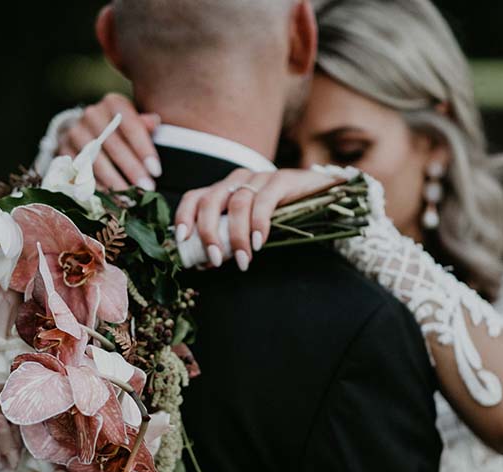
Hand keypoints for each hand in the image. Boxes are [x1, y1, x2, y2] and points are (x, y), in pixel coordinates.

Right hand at [58, 93, 161, 190]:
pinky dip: (96, 186)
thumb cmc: (121, 129)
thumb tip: (155, 122)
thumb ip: (145, 125)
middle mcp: (92, 114)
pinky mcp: (63, 149)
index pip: (131, 126)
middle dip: (131, 169)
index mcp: (113, 103)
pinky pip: (80, 171)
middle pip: (113, 145)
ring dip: (114, 181)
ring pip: (96, 160)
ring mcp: (75, 132)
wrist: (88, 129)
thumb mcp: (135, 122)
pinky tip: (109, 198)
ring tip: (129, 198)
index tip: (156, 171)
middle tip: (146, 189)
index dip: (144, 149)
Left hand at [174, 168, 342, 270]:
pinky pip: (264, 201)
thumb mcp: (249, 227)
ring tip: (243, 260)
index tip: (181, 239)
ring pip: (237, 203)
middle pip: (211, 200)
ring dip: (237, 236)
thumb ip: (229, 240)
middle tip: (215, 260)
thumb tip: (205, 263)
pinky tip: (259, 242)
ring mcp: (259, 178)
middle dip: (209, 232)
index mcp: (224, 190)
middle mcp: (237, 180)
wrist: (321, 194)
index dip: (184, 216)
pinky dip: (259, 224)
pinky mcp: (281, 180)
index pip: (194, 197)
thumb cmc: (281, 216)